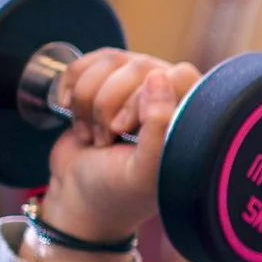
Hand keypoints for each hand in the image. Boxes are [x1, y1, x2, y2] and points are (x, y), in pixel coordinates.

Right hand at [32, 50, 200, 245]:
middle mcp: (167, 97)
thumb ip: (160, 127)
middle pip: (138, 65)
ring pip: (108, 62)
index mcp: (190, 118)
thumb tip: (159, 75)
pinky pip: (84, 64)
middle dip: (109, 104)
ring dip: (88, 102)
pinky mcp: (102, 83)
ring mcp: (133, 87)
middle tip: (107, 139)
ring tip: (95, 136)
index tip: (125, 130)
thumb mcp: (144, 170)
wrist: (77, 199)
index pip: (178, 76)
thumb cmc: (116, 191)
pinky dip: (71, 91)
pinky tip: (74, 117)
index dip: (145, 97)